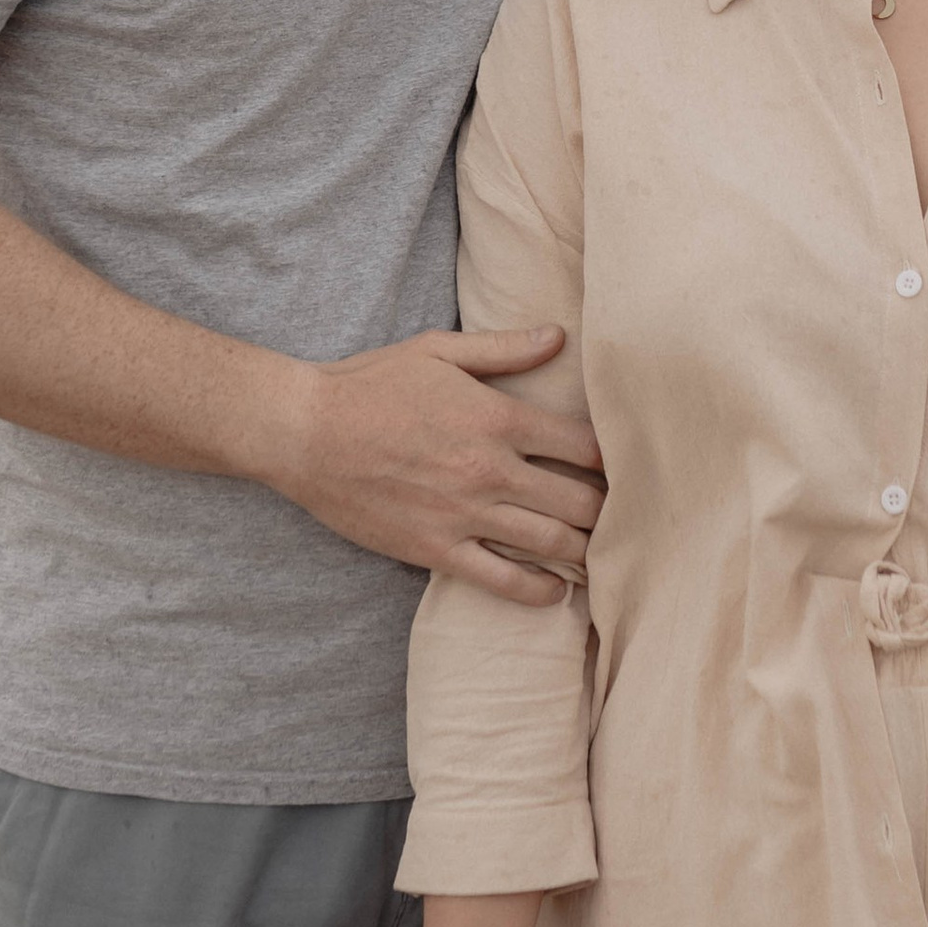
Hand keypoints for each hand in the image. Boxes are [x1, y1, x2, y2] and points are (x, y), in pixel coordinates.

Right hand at [264, 329, 603, 602]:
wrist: (305, 432)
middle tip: (619, 516)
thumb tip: (558, 336)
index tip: (622, 467)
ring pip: (552, 543)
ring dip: (585, 550)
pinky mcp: (437, 550)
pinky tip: (557, 590)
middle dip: (608, 509)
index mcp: (498, 417)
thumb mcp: (438, 350)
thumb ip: (504, 348)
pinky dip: (539, 591)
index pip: (584, 445)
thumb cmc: (370, 384)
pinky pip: (503, 581)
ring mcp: (465, 514)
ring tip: (602, 553)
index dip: (612, 459)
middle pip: (580, 500)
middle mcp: (491, 469)